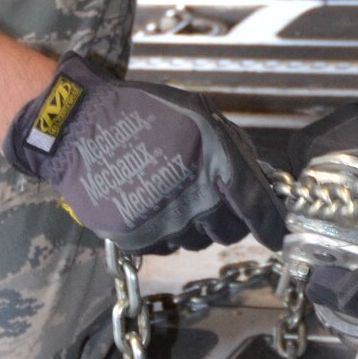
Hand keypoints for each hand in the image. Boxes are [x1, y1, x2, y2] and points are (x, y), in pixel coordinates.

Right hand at [3, 51, 285, 253]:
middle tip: (208, 197)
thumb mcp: (196, 112)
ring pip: (196, 241)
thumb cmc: (140, 112)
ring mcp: (163, 222)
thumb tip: (259, 179)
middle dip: (226, 219)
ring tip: (169, 192)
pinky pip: (165, 246)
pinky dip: (163, 230)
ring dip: (192, 224)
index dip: (270, 225)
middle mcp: (193, 198)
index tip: (278, 235)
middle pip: (228, 232)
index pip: (255, 207)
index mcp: (214, 162)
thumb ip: (232, 146)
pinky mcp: (136, 238)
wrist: (78, 127)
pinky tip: (149, 203)